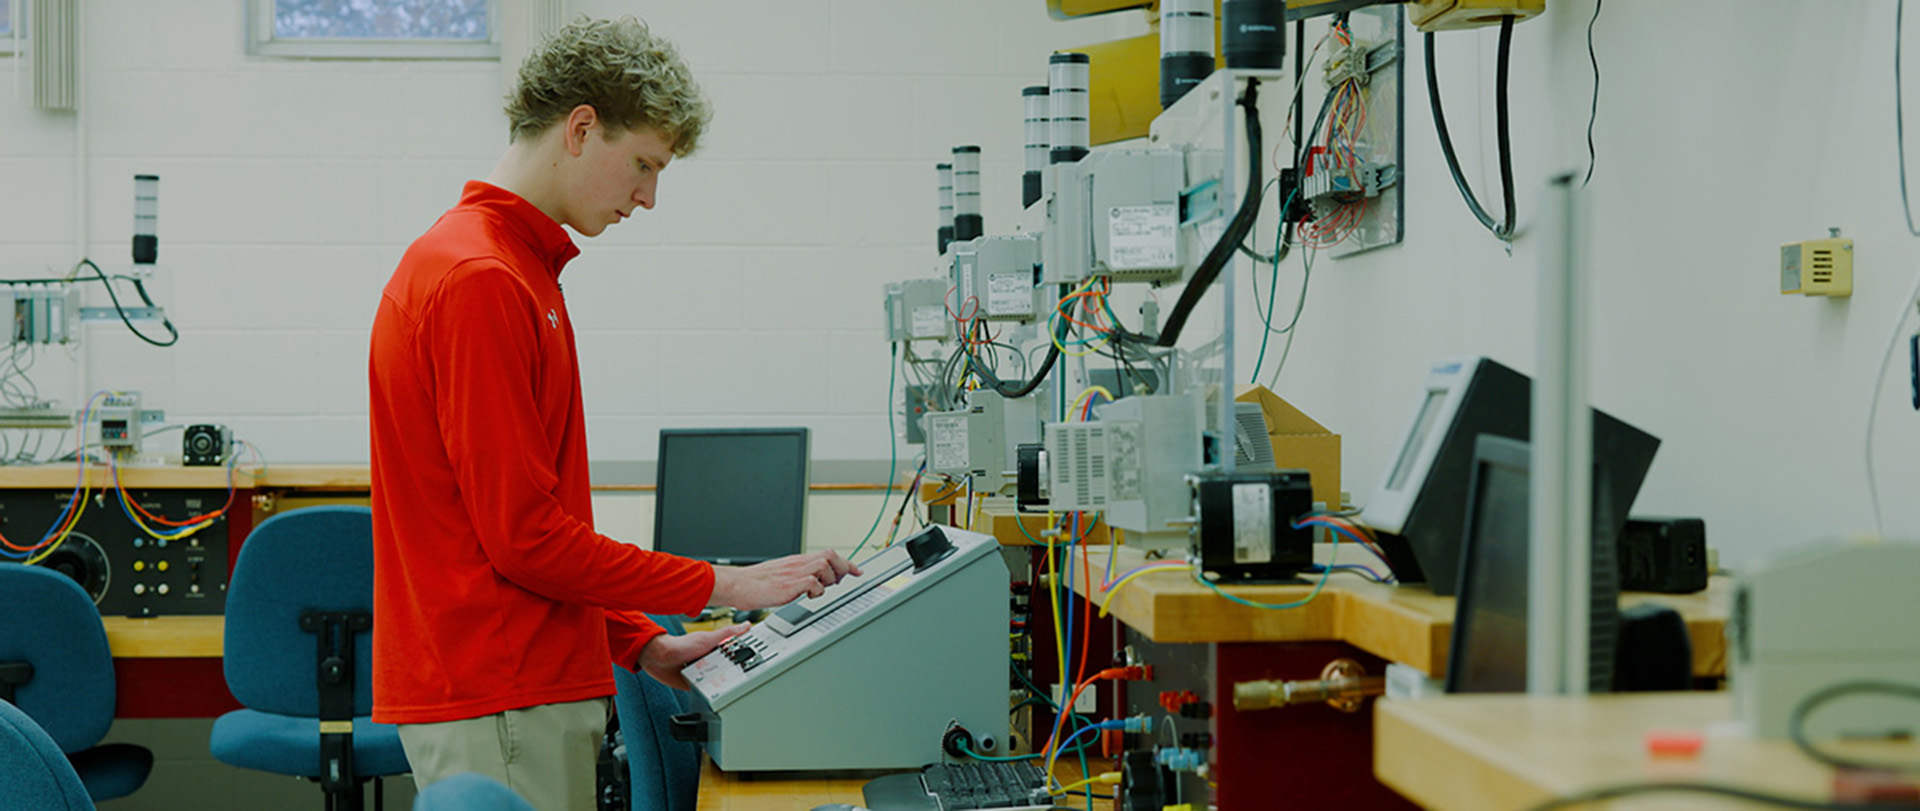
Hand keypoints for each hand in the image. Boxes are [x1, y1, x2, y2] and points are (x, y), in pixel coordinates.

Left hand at [637, 622, 748, 689]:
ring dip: (720, 684)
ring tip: (727, 687)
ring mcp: (703, 673)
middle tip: (742, 680)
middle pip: (728, 670)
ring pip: (718, 682)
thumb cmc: (681, 645)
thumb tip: (745, 626)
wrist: (659, 658)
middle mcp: (710, 661)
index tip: (755, 662)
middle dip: (733, 676)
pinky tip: (713, 694)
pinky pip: (705, 691)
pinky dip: (708, 693)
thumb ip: (727, 634)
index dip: (744, 658)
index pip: (734, 654)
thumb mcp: (708, 639)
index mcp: (715, 649)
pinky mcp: (695, 684)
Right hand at [708, 550, 860, 610]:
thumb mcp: (781, 575)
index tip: (856, 570)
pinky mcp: (788, 585)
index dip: (845, 562)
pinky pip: (812, 583)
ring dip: (829, 579)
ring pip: (824, 565)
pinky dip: (816, 590)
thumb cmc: (755, 583)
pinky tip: (808, 596)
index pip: (827, 554)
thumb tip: (813, 583)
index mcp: (797, 561)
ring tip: (819, 590)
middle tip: (842, 581)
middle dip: (842, 567)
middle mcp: (798, 564)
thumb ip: (798, 576)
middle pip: (831, 554)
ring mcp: (793, 573)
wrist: (737, 585)